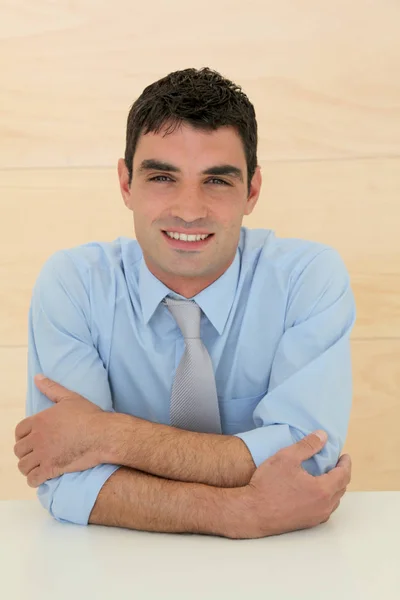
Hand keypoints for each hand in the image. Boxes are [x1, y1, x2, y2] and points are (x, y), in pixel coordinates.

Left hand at [14, 375, 105, 486]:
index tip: (31, 440)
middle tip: (36, 454)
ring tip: (37, 466)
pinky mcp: (51, 468)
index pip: (18, 431)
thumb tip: (37, 377)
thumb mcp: (69, 398)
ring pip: (23, 466)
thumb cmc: (89, 416)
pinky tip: (42, 477)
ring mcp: (43, 454)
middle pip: (19, 449)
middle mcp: (37, 437)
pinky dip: (34, 480)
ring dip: (28, 467)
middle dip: (26, 452)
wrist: (103, 434)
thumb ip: (51, 388)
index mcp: (39, 420)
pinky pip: (33, 479)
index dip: (23, 436)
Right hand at [230, 431, 350, 538]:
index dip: (345, 463)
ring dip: (334, 488)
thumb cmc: (268, 484)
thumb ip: (307, 445)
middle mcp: (323, 507)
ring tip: (327, 476)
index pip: (343, 475)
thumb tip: (323, 435)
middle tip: (336, 464)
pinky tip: (315, 493)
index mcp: (322, 490)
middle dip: (341, 474)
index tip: (344, 455)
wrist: (252, 512)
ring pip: (333, 501)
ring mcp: (315, 517)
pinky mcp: (306, 524)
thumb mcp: (287, 457)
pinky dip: (326, 499)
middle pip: (341, 489)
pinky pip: (324, 510)